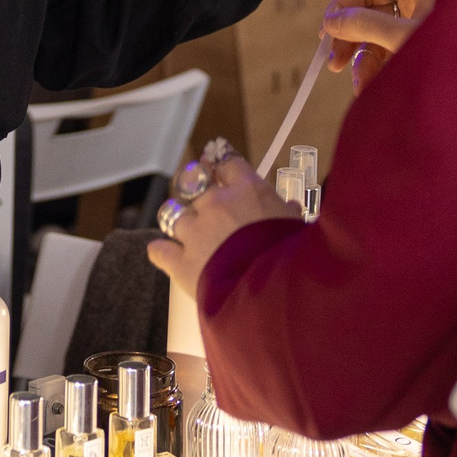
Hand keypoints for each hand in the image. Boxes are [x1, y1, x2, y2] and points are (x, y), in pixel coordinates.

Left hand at [148, 152, 297, 299]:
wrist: (274, 294)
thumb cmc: (293, 258)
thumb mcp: (298, 229)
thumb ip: (287, 214)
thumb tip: (290, 208)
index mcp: (247, 191)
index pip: (227, 162)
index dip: (219, 165)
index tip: (215, 166)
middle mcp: (216, 204)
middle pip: (194, 183)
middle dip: (196, 190)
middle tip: (200, 199)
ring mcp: (194, 232)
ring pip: (171, 213)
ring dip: (178, 220)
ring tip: (184, 229)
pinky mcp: (181, 261)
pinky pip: (159, 249)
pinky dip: (162, 251)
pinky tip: (166, 253)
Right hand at [324, 0, 436, 93]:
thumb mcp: (404, 36)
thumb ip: (365, 27)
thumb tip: (331, 21)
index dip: (343, 6)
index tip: (325, 32)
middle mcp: (423, 1)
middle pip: (374, 13)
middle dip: (352, 40)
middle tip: (333, 64)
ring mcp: (429, 25)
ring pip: (385, 38)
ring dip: (366, 63)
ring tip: (359, 86)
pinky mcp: (433, 49)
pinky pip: (399, 54)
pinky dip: (384, 71)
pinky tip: (374, 89)